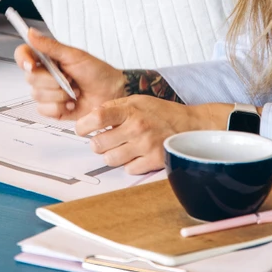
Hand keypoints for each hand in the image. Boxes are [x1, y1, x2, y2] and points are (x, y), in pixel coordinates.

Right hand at [14, 28, 124, 120]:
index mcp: (47, 59)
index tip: (31, 65)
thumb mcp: (74, 55)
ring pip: (37, 95)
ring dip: (59, 95)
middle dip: (52, 81)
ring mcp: (48, 93)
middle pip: (30, 79)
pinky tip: (71, 103)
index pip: (23, 55)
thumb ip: (50, 46)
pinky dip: (60, 107)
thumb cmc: (98, 72)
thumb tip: (31, 33)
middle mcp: (45, 75)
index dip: (23, 59)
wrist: (111, 93)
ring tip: (74, 91)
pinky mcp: (52, 109)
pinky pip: (44, 110)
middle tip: (69, 78)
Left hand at [75, 96, 232, 174]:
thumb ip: (115, 107)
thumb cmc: (161, 113)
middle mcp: (137, 128)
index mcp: (130, 110)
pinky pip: (129, 169)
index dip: (83, 125)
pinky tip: (136, 155)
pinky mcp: (154, 161)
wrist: (191, 125)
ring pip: (111, 160)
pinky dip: (130, 164)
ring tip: (121, 147)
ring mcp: (145, 146)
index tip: (81, 129)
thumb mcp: (137, 101)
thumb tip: (91, 116)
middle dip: (97, 144)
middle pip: (99, 144)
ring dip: (112, 155)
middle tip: (104, 140)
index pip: (98, 117)